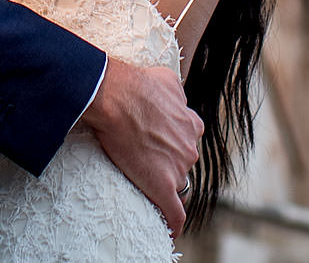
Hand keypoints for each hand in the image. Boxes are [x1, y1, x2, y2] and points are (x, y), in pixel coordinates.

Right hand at [83, 57, 203, 236]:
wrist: (117, 98)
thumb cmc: (136, 84)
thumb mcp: (166, 79)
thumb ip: (176, 92)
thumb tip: (175, 95)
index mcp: (191, 124)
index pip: (188, 140)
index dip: (174, 143)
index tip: (161, 145)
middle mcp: (189, 146)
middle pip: (182, 162)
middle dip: (168, 162)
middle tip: (145, 159)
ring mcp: (178, 167)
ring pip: (176, 183)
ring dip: (163, 183)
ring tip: (144, 181)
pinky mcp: (162, 186)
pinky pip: (175, 213)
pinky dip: (174, 223)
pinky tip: (171, 230)